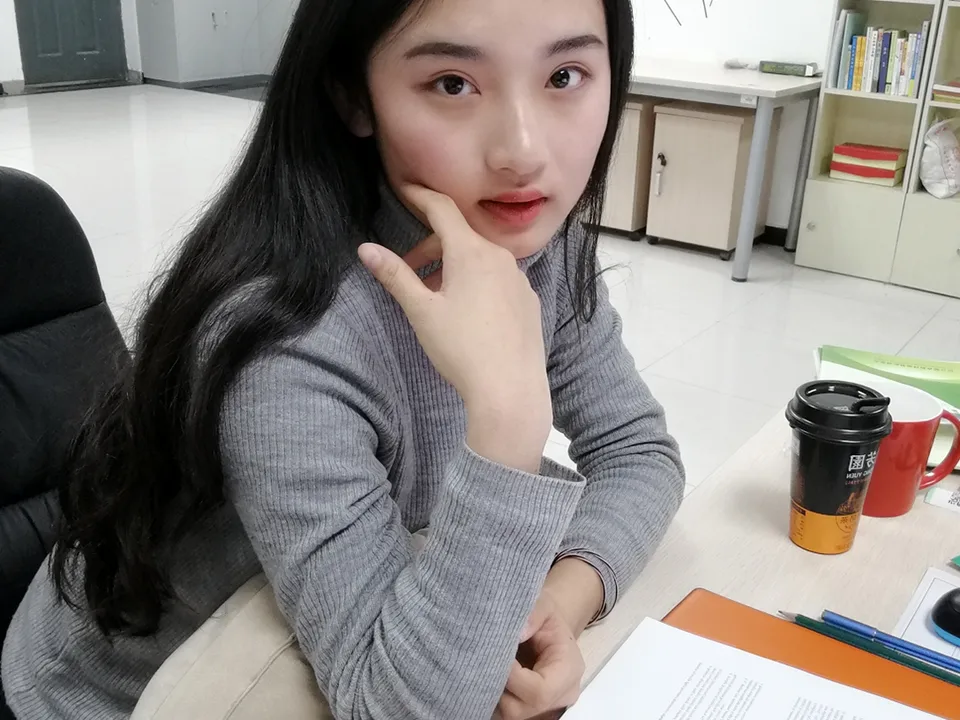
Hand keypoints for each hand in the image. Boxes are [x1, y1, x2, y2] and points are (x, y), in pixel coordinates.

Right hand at [358, 186, 551, 472]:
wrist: (510, 389)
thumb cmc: (461, 349)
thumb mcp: (421, 311)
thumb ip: (395, 276)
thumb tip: (365, 249)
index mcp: (471, 252)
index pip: (442, 209)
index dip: (420, 196)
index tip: (405, 189)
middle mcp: (500, 257)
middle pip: (460, 237)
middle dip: (431, 247)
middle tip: (409, 272)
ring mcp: (519, 279)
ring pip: (480, 259)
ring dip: (453, 267)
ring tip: (436, 297)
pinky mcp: (528, 301)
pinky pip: (498, 279)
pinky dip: (477, 282)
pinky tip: (468, 314)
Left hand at [495, 592, 584, 719]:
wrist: (550, 630)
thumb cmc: (547, 617)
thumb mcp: (544, 605)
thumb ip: (533, 615)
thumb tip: (517, 633)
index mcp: (568, 671)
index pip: (539, 691)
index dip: (512, 677)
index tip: (497, 652)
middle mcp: (560, 697)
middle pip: (521, 709)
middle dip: (498, 685)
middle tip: (486, 658)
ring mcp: (545, 709)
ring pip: (510, 713)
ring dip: (493, 691)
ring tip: (488, 664)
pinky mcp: (530, 711)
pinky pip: (507, 712)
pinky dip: (494, 696)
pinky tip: (490, 674)